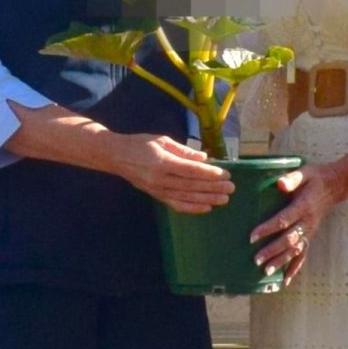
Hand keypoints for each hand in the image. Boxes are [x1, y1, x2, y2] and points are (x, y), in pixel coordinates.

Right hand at [112, 134, 233, 213]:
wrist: (116, 156)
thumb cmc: (141, 144)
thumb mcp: (162, 140)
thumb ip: (183, 150)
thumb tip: (203, 158)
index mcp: (162, 162)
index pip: (189, 170)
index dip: (208, 173)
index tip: (224, 174)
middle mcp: (160, 179)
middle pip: (191, 185)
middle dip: (212, 187)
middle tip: (231, 187)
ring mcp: (157, 190)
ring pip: (186, 197)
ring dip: (207, 199)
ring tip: (224, 199)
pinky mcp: (156, 196)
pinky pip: (176, 205)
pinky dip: (192, 208)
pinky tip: (206, 207)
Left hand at [250, 166, 340, 282]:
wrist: (334, 186)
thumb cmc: (314, 178)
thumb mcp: (304, 172)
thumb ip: (292, 178)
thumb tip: (280, 184)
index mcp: (303, 207)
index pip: (284, 220)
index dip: (268, 229)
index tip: (252, 236)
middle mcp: (307, 222)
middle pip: (288, 240)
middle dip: (272, 251)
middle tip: (257, 260)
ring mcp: (309, 231)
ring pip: (295, 250)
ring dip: (281, 262)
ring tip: (266, 272)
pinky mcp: (310, 236)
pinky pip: (303, 254)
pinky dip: (295, 268)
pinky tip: (285, 281)